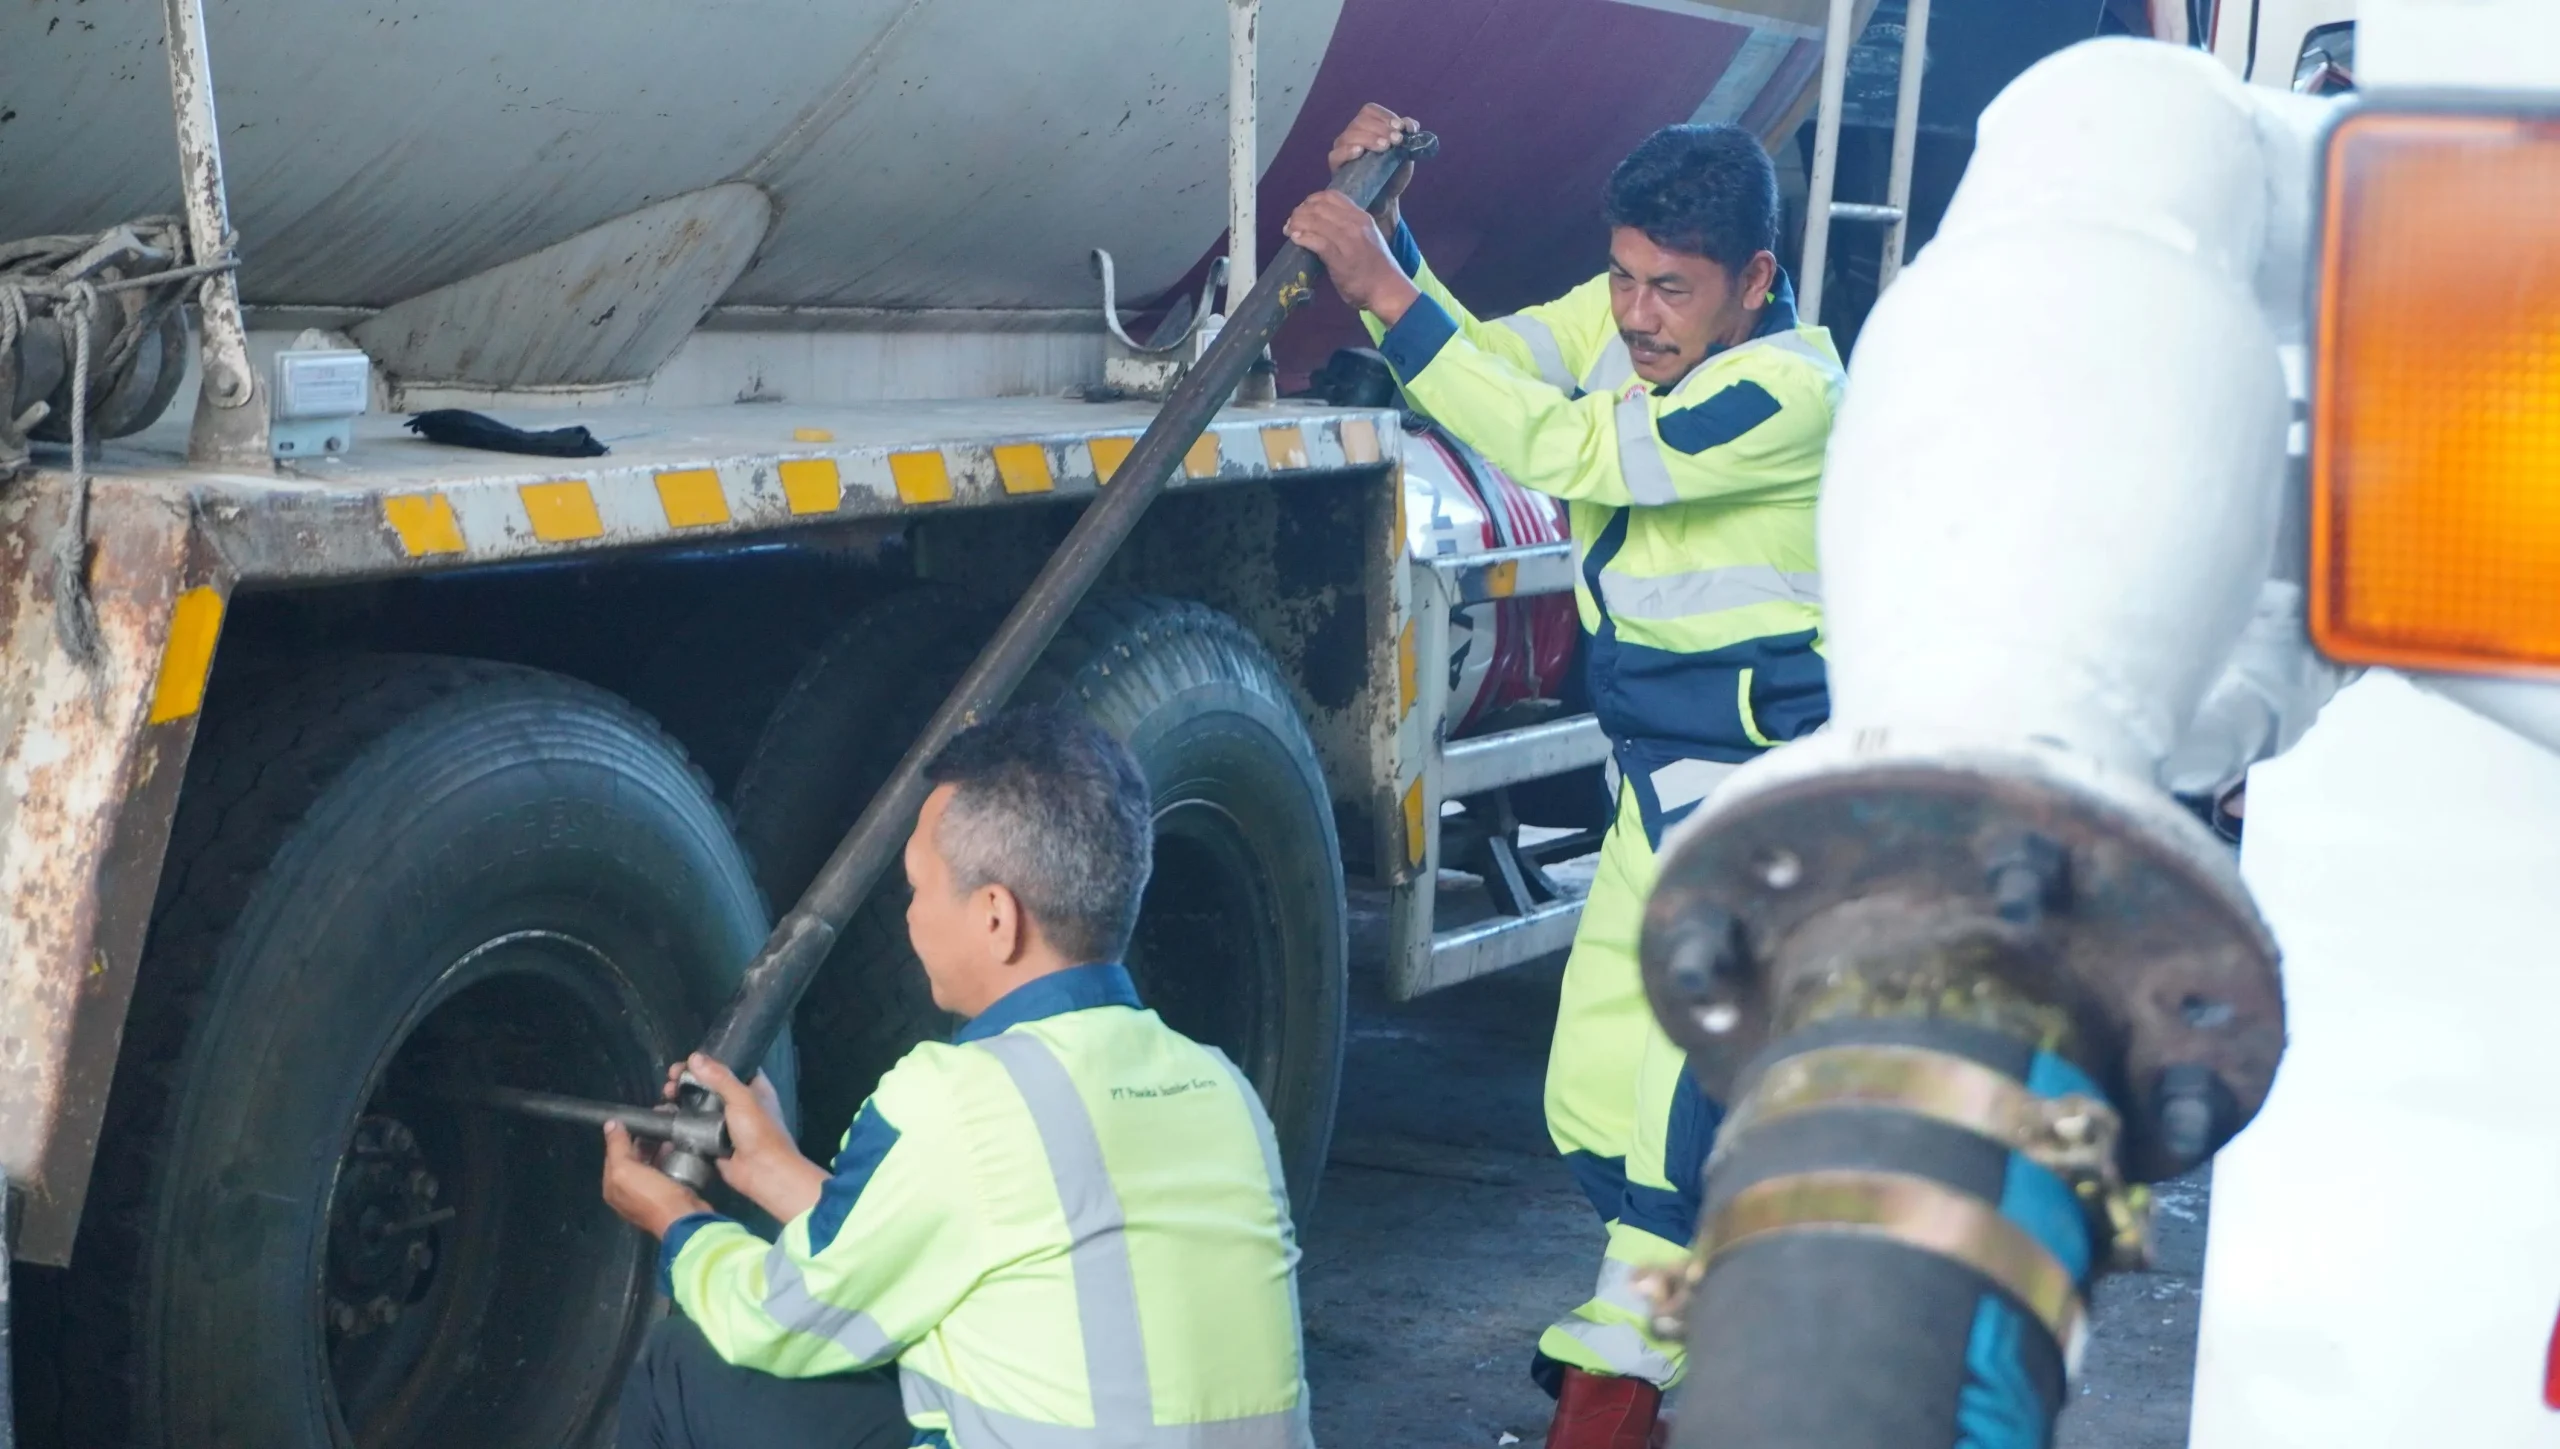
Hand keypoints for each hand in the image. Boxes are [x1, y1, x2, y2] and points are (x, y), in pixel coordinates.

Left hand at [600, 1120, 710, 1238]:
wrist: (684, 1219)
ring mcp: (648, 1194)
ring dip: (657, 1148)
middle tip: (656, 1124)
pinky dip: (669, 1158)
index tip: (637, 1120)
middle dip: (642, 1142)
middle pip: (632, 1159)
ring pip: (649, 1163)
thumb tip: (610, 1123)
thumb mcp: (626, 1169)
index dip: (622, 1137)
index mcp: (612, 1187)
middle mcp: (627, 1192)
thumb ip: (617, 1146)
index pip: (612, 1155)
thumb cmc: (651, 1195)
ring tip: (668, 1133)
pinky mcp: (668, 1193)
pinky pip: (665, 1169)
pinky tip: (677, 1147)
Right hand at [669, 1053, 826, 1221]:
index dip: (707, 1062)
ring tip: (665, 1097)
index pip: (728, 1066)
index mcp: (754, 1087)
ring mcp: (725, 1123)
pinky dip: (680, 1121)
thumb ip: (719, 1077)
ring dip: (681, 1100)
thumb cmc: (759, 1131)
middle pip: (709, 1086)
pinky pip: (694, 1127)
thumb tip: (694, 1057)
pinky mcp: (712, 1141)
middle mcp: (739, 1103)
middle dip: (688, 1082)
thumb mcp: (742, 1098)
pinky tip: (665, 1116)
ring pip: (698, 1106)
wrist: (763, 1173)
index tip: (686, 1062)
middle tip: (669, 1082)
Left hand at [1284, 192, 1419, 324]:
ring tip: (1289, 230)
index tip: (1303, 210)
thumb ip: (1349, 228)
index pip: (1331, 196)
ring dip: (1296, 224)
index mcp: (1361, 216)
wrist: (1387, 289)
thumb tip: (1324, 224)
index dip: (1312, 199)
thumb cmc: (1375, 267)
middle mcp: (1355, 223)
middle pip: (1319, 206)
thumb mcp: (1366, 237)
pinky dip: (1302, 238)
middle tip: (1291, 223)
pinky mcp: (1339, 257)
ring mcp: (1348, 239)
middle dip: (1300, 212)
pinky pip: (1316, 241)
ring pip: (1314, 221)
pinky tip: (1295, 240)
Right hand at [1328, 103, 1418, 229]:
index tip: (1400, 127)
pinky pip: (1336, 154)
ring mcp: (1343, 149)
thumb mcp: (1406, 154)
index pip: (1370, 110)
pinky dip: (1348, 150)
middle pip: (1361, 121)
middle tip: (1396, 140)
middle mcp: (1353, 134)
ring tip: (1384, 148)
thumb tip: (1410, 125)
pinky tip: (1360, 152)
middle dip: (1381, 128)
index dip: (1385, 116)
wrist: (1385, 201)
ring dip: (1369, 138)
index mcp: (1369, 127)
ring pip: (1349, 135)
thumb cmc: (1393, 174)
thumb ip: (1410, 137)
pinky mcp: (1336, 166)